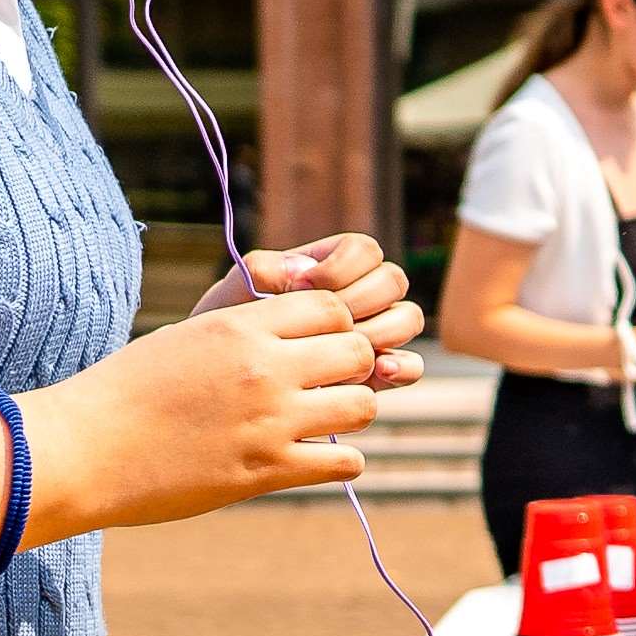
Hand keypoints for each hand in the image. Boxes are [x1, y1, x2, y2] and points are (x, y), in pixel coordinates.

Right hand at [18, 278, 420, 535]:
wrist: (80, 450)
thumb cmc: (122, 393)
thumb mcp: (183, 339)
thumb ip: (239, 333)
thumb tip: (281, 331)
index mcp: (238, 327)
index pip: (331, 306)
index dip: (334, 325)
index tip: (316, 346)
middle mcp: (263, 368)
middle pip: (358, 351)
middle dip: (352, 367)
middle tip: (328, 385)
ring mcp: (270, 420)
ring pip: (363, 406)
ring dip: (350, 414)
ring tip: (322, 423)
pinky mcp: (268, 470)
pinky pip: (347, 462)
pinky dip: (341, 463)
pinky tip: (315, 461)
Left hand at [197, 230, 415, 379]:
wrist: (224, 384)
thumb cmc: (228, 331)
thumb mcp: (233, 295)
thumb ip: (263, 271)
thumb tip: (302, 273)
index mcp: (331, 264)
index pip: (364, 250)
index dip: (342, 266)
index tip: (303, 288)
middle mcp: (360, 294)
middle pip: (392, 280)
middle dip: (362, 300)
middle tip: (327, 323)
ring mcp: (374, 331)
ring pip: (407, 318)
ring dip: (382, 331)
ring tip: (348, 350)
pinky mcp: (380, 371)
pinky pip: (411, 365)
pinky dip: (401, 367)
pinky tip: (377, 372)